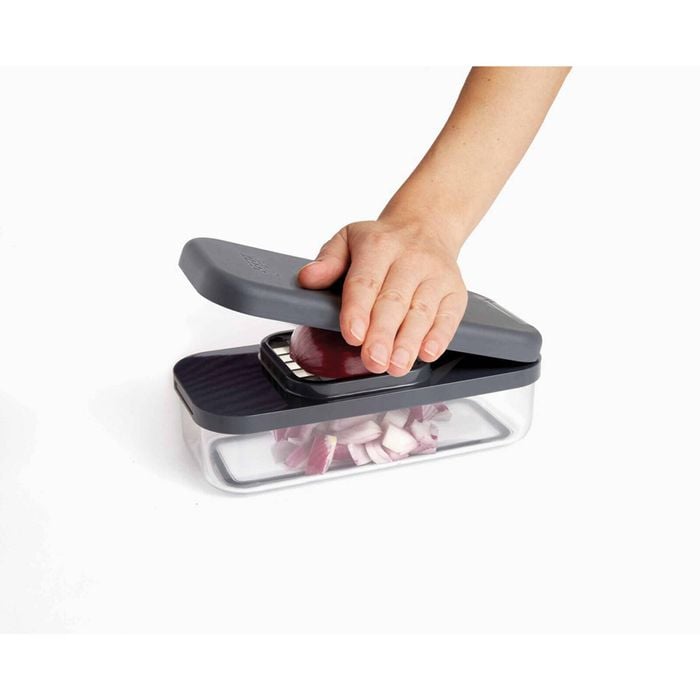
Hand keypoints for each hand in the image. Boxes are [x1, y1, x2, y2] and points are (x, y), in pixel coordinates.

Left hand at [297, 218, 467, 376]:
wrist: (426, 227)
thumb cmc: (382, 242)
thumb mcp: (348, 239)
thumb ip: (328, 261)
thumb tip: (308, 278)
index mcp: (378, 245)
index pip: (365, 281)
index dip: (358, 310)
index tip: (353, 335)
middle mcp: (410, 259)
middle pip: (394, 301)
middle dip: (383, 334)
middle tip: (373, 360)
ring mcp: (436, 276)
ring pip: (422, 312)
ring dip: (409, 342)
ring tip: (395, 365)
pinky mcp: (455, 292)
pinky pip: (449, 317)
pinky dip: (439, 337)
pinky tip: (426, 353)